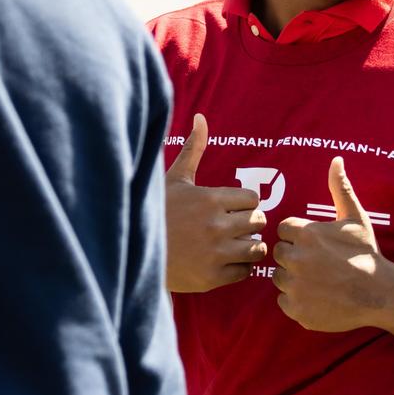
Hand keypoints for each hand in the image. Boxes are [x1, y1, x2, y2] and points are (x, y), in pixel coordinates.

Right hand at [164, 113, 268, 292]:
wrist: (134, 250)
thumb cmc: (158, 211)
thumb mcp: (175, 178)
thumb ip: (194, 149)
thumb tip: (201, 117)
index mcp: (210, 199)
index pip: (254, 199)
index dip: (245, 203)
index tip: (231, 208)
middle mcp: (217, 225)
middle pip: (259, 222)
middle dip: (248, 223)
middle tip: (232, 226)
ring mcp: (216, 253)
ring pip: (256, 248)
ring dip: (248, 246)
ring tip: (232, 244)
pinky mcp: (213, 277)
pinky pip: (245, 272)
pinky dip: (240, 267)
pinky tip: (224, 260)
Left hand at [274, 157, 393, 331]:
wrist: (382, 294)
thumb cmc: (367, 253)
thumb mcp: (355, 218)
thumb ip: (340, 188)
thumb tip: (336, 159)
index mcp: (306, 234)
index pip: (283, 230)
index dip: (299, 237)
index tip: (317, 245)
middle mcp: (296, 259)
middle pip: (279, 254)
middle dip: (295, 257)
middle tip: (320, 264)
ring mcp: (295, 287)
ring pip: (280, 278)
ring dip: (294, 279)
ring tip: (320, 280)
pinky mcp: (297, 310)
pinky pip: (284, 302)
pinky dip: (297, 301)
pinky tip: (319, 297)